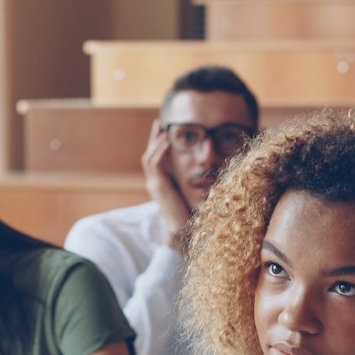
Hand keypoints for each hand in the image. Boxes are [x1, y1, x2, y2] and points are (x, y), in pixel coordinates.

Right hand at [140, 121, 191, 247]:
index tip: (164, 132)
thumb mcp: (190, 194)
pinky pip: (154, 164)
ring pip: (148, 158)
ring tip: (163, 130)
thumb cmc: (190, 215)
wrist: (182, 230)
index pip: (155, 160)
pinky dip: (160, 151)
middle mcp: (154, 183)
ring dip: (155, 142)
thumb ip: (191, 183)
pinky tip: (167, 142)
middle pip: (149, 155)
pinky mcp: (158, 186)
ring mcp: (154, 185)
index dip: (158, 145)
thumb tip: (205, 173)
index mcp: (160, 184)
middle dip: (154, 139)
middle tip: (159, 124)